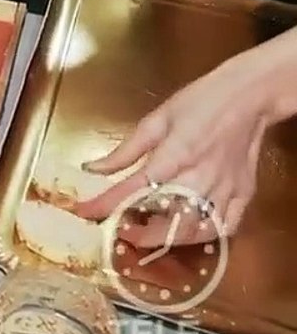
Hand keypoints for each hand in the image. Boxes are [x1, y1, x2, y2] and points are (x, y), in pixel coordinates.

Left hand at [72, 51, 279, 247]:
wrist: (250, 96)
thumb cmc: (199, 102)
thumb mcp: (155, 120)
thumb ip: (125, 150)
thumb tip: (92, 169)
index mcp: (174, 156)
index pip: (132, 190)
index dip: (105, 205)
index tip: (84, 212)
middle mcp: (200, 178)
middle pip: (165, 219)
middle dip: (138, 231)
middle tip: (119, 230)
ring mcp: (225, 189)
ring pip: (194, 229)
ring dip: (167, 238)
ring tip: (147, 233)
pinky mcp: (244, 194)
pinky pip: (225, 227)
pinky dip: (203, 236)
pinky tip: (185, 232)